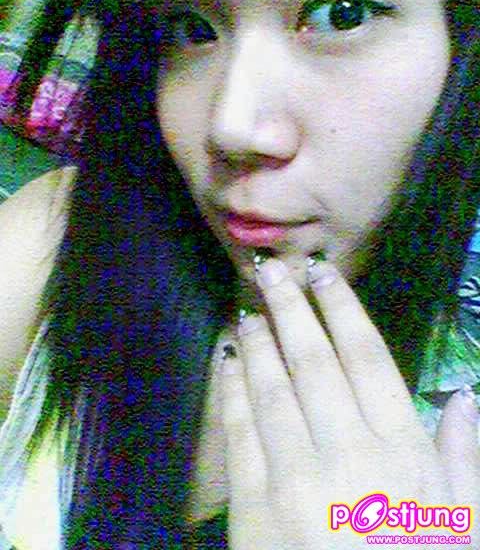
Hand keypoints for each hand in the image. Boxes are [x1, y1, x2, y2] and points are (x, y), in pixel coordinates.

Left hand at [220, 258, 479, 548]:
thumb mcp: (464, 528)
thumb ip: (463, 459)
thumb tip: (465, 395)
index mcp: (402, 455)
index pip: (368, 359)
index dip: (342, 308)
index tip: (323, 273)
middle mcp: (346, 454)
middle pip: (313, 361)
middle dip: (293, 308)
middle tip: (273, 270)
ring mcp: (293, 478)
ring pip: (271, 387)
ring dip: (258, 340)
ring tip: (249, 305)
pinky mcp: (252, 506)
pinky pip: (239, 432)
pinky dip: (231, 388)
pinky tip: (228, 358)